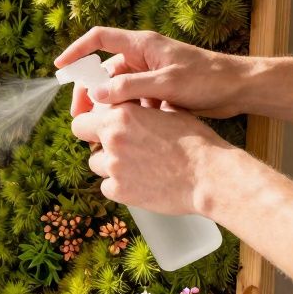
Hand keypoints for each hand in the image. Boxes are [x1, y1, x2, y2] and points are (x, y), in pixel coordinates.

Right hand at [55, 27, 255, 117]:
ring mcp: (150, 74)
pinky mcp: (159, 91)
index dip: (76, 51)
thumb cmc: (207, 80)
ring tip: (104, 130)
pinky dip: (129, 114)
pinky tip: (132, 129)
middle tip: (81, 117)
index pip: (98, 39)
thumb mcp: (166, 84)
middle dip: (90, 93)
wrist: (238, 89)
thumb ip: (130, 88)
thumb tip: (96, 95)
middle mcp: (143, 56)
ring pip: (118, 91)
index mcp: (142, 45)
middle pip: (103, 71)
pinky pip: (134, 101)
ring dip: (110, 108)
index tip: (59, 68)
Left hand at [70, 102, 237, 216]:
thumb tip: (140, 101)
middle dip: (97, 141)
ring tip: (136, 165)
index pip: (84, 116)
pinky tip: (139, 182)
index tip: (100, 127)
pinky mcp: (119, 191)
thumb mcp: (170, 111)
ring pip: (96, 164)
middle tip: (118, 146)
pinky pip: (107, 187)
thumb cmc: (195, 142)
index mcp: (121, 115)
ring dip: (109, 164)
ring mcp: (114, 167)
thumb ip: (146, 106)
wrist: (208, 175)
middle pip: (85, 139)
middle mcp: (112, 139)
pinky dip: (119, 186)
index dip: (92, 121)